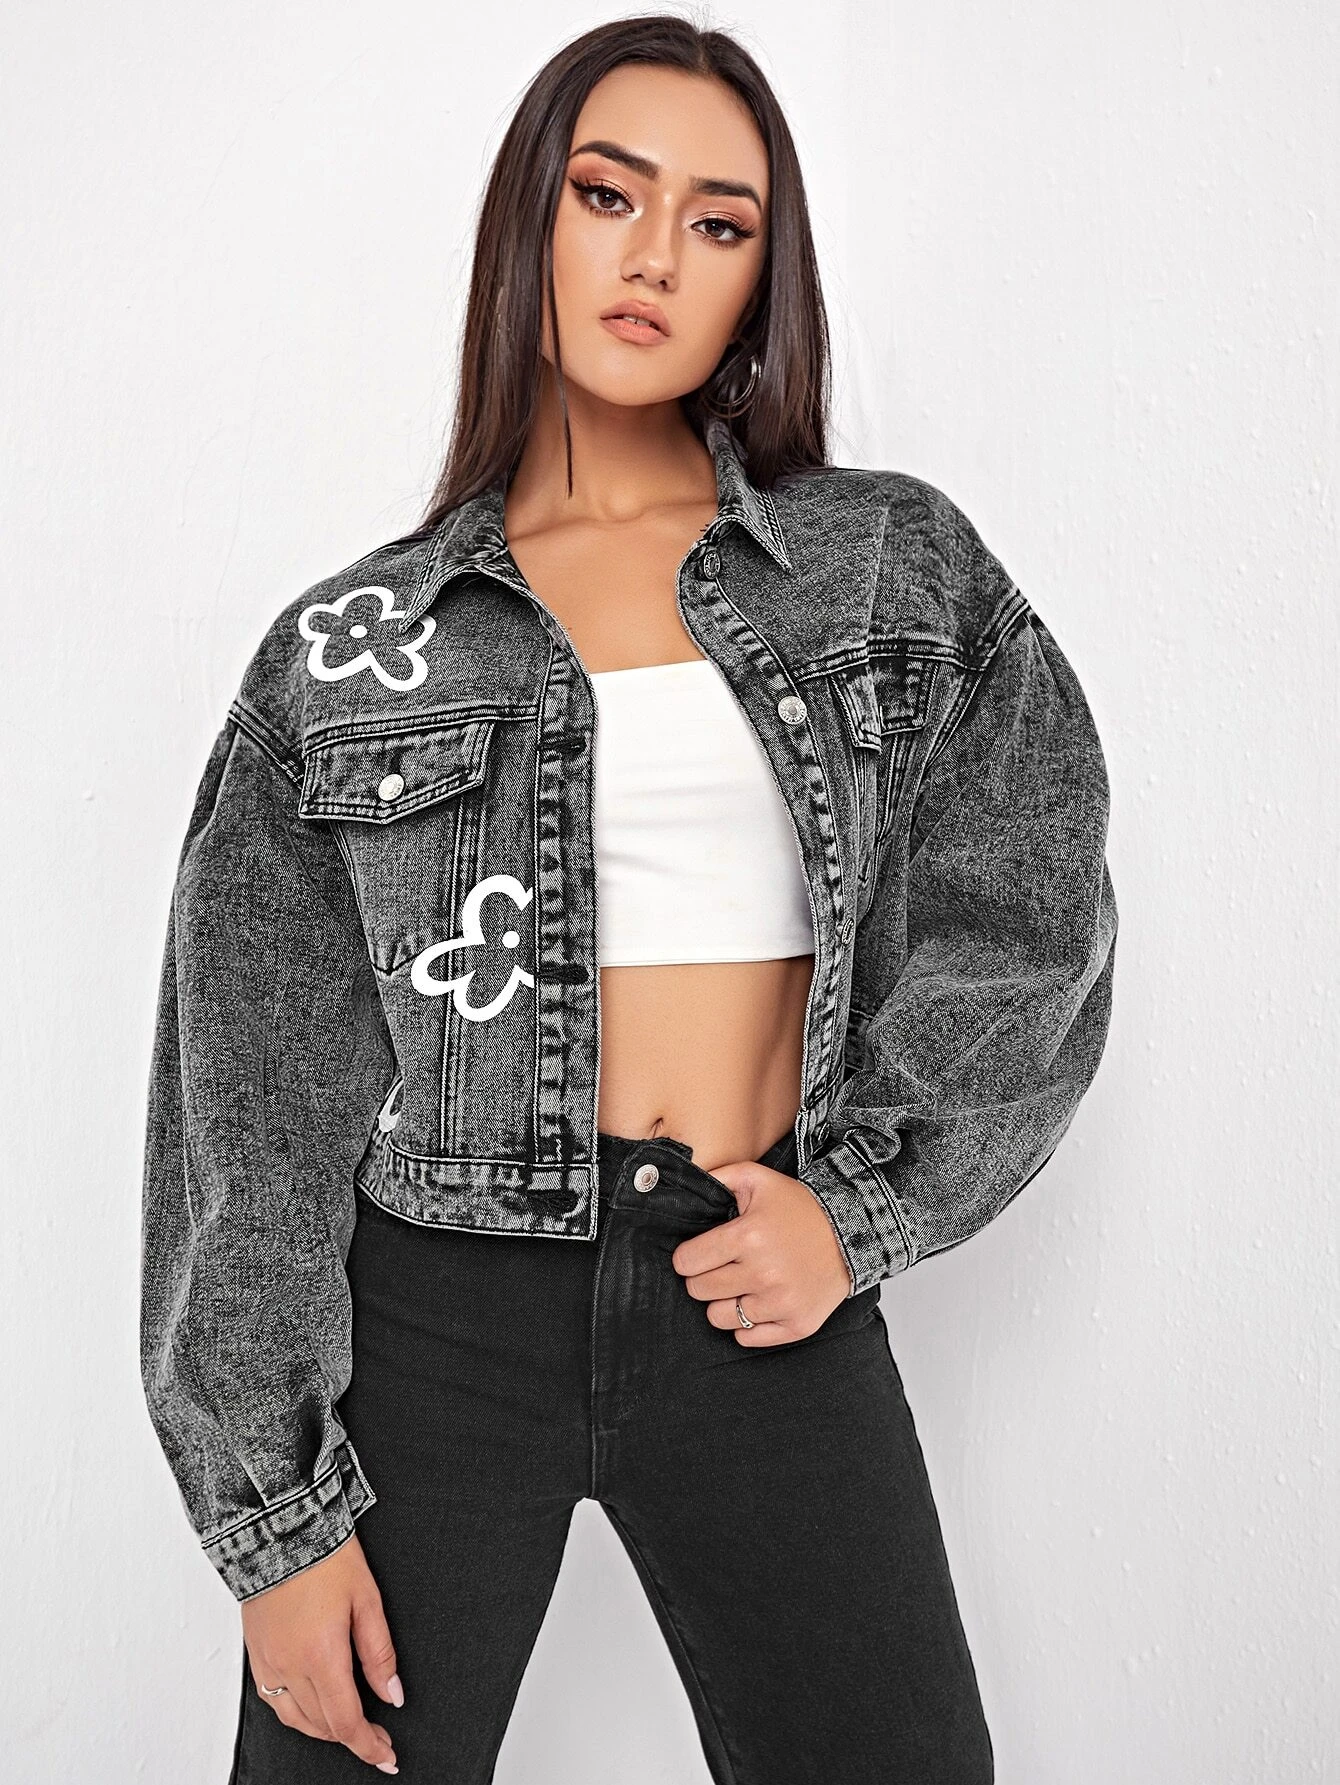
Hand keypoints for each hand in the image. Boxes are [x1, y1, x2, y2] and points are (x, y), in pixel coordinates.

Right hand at [240, 1531, 403, 1773]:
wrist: (278, 1528)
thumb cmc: (325, 1556)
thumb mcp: (367, 1600)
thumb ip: (380, 1654)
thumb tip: (392, 1695)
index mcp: (321, 1656)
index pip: (346, 1722)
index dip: (369, 1746)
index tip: (387, 1756)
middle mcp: (289, 1667)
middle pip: (322, 1727)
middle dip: (353, 1738)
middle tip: (379, 1737)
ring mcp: (268, 1662)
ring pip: (296, 1720)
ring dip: (325, 1730)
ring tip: (351, 1725)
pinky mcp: (255, 1654)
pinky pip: (275, 1700)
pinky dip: (298, 1713)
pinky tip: (314, 1705)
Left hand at [670, 1159, 852, 1345]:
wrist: (852, 1231)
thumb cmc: (800, 1207)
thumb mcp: (758, 1178)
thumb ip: (719, 1177)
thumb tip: (688, 1184)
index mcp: (747, 1236)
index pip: (687, 1262)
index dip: (688, 1256)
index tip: (698, 1253)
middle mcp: (763, 1273)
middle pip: (699, 1290)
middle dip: (703, 1277)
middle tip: (721, 1267)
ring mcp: (781, 1303)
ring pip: (719, 1317)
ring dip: (724, 1302)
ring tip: (741, 1284)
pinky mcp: (797, 1324)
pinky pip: (747, 1338)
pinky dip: (747, 1324)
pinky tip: (758, 1301)